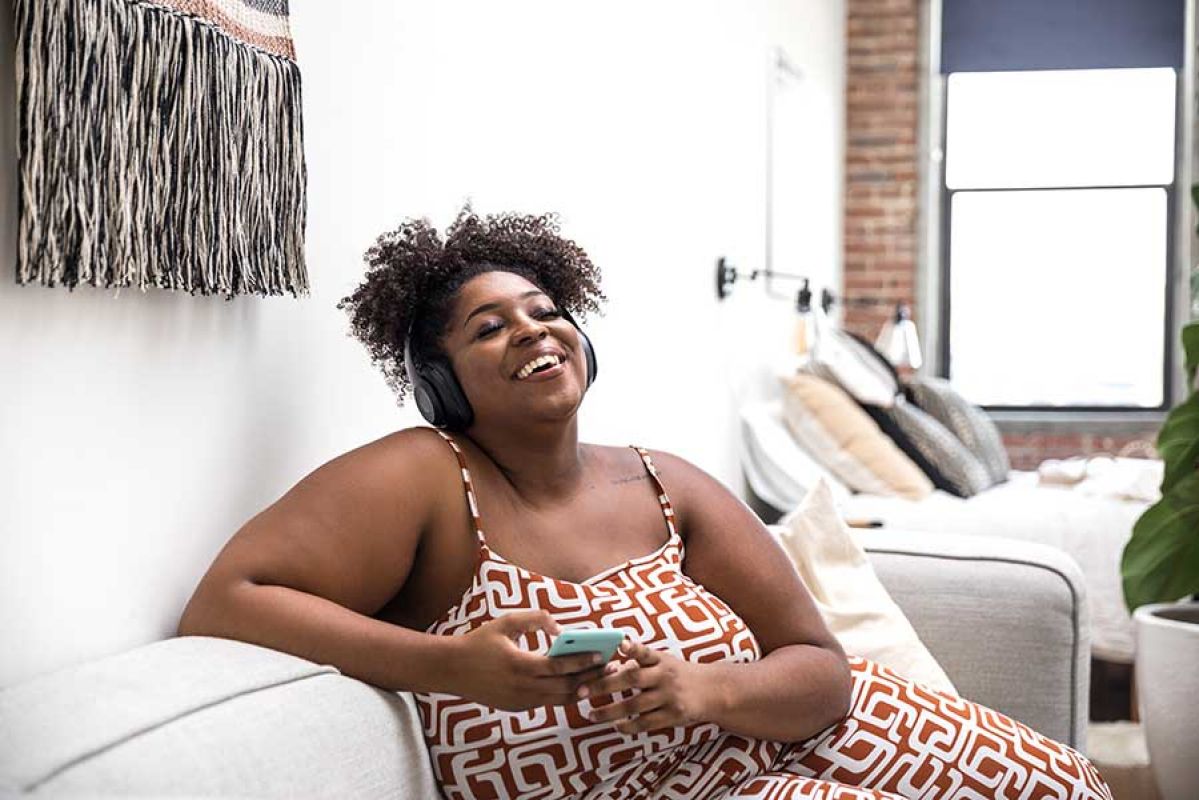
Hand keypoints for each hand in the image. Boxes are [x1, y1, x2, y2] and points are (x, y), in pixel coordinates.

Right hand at [450, 610, 608, 710]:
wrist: (451, 669)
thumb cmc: (480, 641)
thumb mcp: (506, 622)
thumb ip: (535, 619)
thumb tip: (561, 630)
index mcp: (519, 665)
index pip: (560, 667)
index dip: (583, 662)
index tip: (603, 655)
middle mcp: (521, 688)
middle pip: (565, 686)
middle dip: (590, 677)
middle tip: (611, 668)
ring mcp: (519, 702)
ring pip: (559, 700)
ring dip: (582, 689)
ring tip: (599, 678)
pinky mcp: (516, 708)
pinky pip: (547, 703)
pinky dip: (565, 696)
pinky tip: (578, 685)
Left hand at [577, 640, 717, 733]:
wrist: (711, 690)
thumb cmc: (678, 673)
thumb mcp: (664, 661)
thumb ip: (641, 662)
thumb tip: (612, 662)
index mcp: (661, 660)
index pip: (645, 651)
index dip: (633, 647)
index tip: (620, 645)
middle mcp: (665, 676)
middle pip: (632, 679)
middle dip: (605, 685)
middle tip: (581, 690)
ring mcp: (670, 696)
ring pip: (635, 705)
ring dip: (610, 711)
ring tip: (591, 714)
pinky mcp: (673, 715)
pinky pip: (647, 723)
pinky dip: (629, 725)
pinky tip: (616, 726)